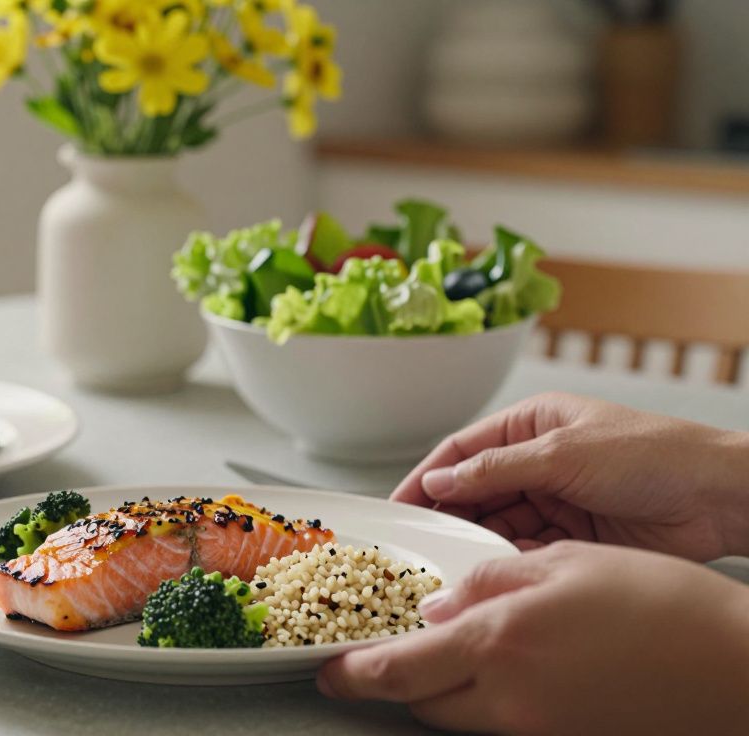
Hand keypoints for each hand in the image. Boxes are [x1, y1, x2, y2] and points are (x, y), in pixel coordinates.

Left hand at [317, 541, 748, 733]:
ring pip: (458, 718)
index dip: (353, 673)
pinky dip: (486, 702)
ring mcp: (539, 730)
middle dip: (396, 680)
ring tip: (451, 654)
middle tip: (385, 654)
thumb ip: (489, 585)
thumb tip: (438, 606)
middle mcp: (510, 699)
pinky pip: (502, 727)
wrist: (741, 673)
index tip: (327, 670)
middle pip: (422, 702)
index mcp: (500, 643)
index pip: (398, 669)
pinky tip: (508, 671)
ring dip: (441, 691)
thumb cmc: (666, 608)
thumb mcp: (566, 565)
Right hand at [392, 392, 748, 560]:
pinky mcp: (574, 537)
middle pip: (474, 491)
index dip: (425, 477)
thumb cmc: (656, 454)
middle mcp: (539, 461)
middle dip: (447, 516)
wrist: (719, 499)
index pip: (462, 450)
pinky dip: (506, 561)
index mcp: (532, 424)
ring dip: (475, 542)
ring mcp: (556, 501)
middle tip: (416, 544)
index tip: (397, 506)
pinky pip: (525, 550)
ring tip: (450, 563)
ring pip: (497, 524)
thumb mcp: (562, 454)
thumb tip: (440, 480)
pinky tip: (491, 573)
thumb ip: (494, 470)